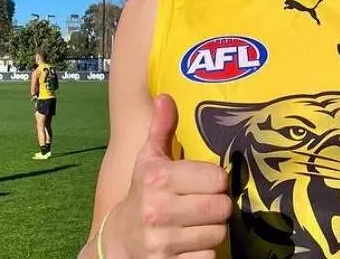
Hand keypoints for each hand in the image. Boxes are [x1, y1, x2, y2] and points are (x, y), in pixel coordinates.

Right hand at [109, 94, 232, 258]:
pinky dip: (205, 253)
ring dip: (213, 230)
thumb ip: (162, 129)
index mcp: (158, 178)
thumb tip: (165, 97)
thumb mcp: (148, 161)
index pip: (217, 178)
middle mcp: (158, 210)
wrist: (117, 244)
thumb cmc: (142, 194)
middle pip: (221, 207)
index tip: (205, 183)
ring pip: (218, 234)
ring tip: (197, 224)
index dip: (216, 181)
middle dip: (218, 207)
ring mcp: (162, 242)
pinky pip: (208, 258)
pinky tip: (191, 244)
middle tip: (204, 205)